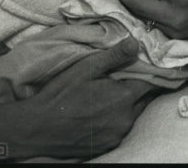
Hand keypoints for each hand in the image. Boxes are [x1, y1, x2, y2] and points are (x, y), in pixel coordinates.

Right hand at [12, 37, 160, 158]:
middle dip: (138, 87)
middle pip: (144, 98)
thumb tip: (137, 42)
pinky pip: (121, 127)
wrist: (36, 129)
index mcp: (123, 99)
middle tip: (125, 77)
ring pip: (133, 113)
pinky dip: (117, 118)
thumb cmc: (60, 95)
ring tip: (110, 94)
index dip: (150, 71)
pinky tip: (101, 111)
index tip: (146, 64)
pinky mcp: (108, 145)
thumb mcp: (85, 69)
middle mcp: (125, 120)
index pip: (151, 82)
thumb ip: (114, 56)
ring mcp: (117, 135)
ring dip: (127, 103)